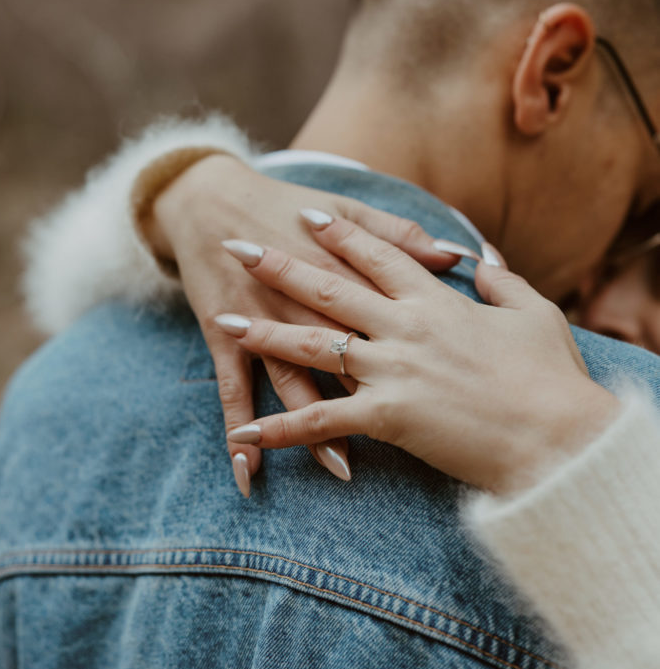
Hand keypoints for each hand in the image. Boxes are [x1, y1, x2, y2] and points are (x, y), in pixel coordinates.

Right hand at [147, 155, 467, 495]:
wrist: (210, 198)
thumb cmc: (286, 206)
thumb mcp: (346, 207)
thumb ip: (401, 235)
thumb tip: (458, 257)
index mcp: (340, 268)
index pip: (385, 311)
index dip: (419, 346)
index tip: (454, 386)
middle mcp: (301, 298)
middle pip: (342, 352)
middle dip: (372, 394)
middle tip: (412, 439)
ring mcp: (259, 319)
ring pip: (291, 380)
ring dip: (312, 425)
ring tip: (340, 465)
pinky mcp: (222, 336)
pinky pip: (231, 390)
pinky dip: (239, 429)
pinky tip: (247, 470)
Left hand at [218, 212, 621, 495]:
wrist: (560, 438)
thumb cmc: (551, 377)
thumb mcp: (533, 313)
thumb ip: (501, 278)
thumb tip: (479, 253)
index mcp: (436, 300)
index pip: (378, 254)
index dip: (339, 232)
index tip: (307, 213)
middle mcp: (405, 327)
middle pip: (328, 288)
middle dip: (279, 265)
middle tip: (238, 247)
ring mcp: (392, 370)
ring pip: (313, 345)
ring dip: (265, 333)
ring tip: (225, 319)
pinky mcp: (388, 417)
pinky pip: (322, 420)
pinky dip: (281, 427)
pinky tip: (246, 433)